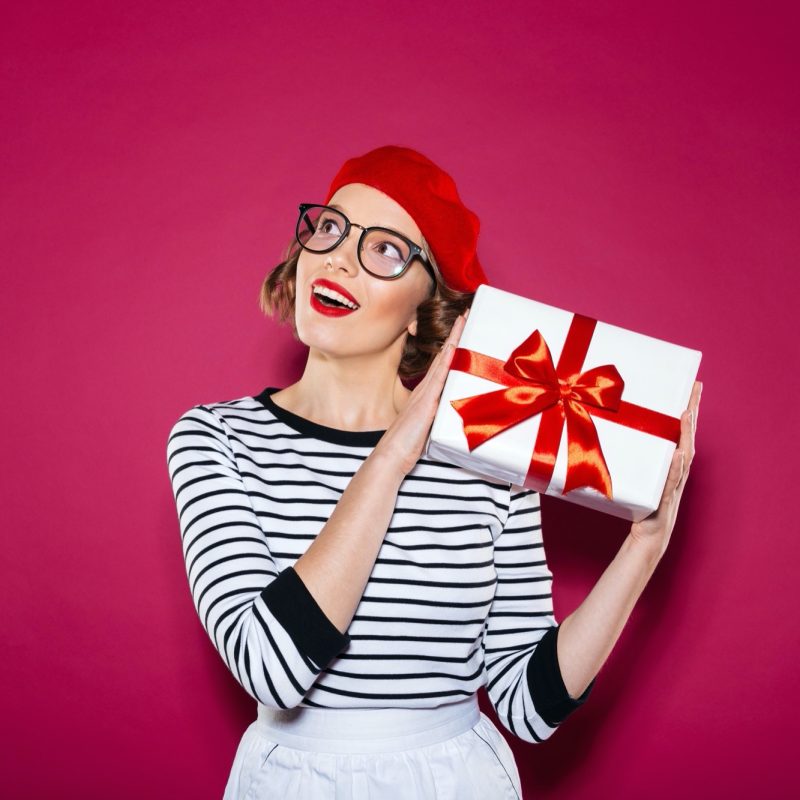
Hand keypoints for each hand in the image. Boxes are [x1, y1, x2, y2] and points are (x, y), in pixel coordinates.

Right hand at [374, 309, 469, 477]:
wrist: (391, 456)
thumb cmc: (407, 444)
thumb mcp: (428, 425)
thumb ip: (438, 414)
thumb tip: (449, 410)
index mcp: (427, 393)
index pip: (443, 362)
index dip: (453, 344)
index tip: (463, 325)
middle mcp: (426, 389)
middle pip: (444, 355)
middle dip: (455, 334)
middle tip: (466, 313)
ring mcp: (426, 394)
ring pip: (443, 360)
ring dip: (454, 340)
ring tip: (464, 320)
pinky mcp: (426, 404)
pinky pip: (439, 377)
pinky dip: (447, 361)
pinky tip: (454, 348)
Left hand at [629, 380, 702, 559]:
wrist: (646, 538)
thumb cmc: (640, 508)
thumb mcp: (635, 476)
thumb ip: (631, 458)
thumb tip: (609, 431)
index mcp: (669, 464)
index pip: (681, 433)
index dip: (689, 410)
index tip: (693, 387)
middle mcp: (676, 471)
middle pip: (688, 438)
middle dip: (693, 413)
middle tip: (696, 388)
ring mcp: (673, 485)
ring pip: (683, 456)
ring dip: (686, 434)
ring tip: (687, 412)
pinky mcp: (665, 500)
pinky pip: (671, 482)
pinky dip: (675, 468)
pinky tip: (678, 454)